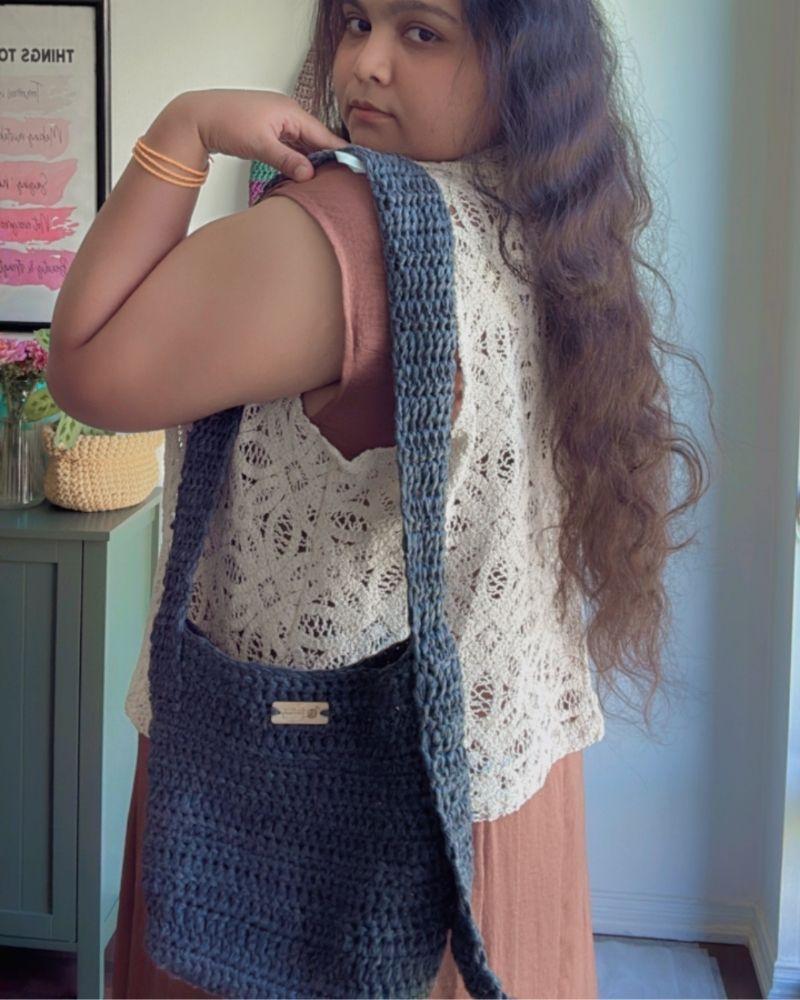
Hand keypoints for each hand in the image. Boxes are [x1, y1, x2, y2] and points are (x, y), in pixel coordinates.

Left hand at [173, 88, 349, 180]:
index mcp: (291, 112)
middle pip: (316, 139)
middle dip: (329, 159)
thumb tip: (310, 174)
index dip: (340, 153)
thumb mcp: (260, 144)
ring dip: (313, 160)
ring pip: (304, 143)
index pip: (323, 136)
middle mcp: (288, 113)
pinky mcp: (269, 130)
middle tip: (346, 180)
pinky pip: (292, 145)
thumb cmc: (226, 124)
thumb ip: (287, 160)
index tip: (358, 168)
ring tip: (329, 180)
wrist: (197, 117)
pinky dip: (299, 158)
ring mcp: (278, 121)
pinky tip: (304, 172)